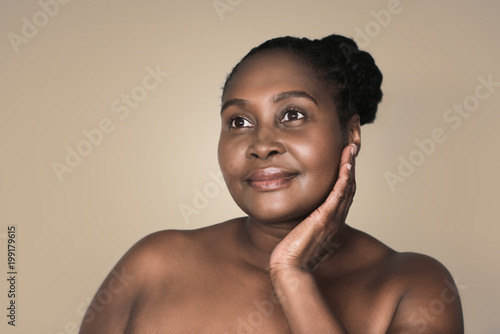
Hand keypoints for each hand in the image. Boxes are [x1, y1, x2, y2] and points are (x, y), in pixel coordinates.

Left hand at [269, 143, 356, 273]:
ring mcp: (332, 217)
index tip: (344, 156)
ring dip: (349, 167)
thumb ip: (303, 218)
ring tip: (350, 150)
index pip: (342, 191)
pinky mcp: (325, 218)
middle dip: (350, 165)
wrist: (289, 266)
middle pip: (348, 186)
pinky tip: (345, 166)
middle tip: (351, 147)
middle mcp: (335, 217)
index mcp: (330, 218)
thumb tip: (298, 209)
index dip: (345, 172)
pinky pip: (338, 195)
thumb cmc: (292, 251)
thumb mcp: (300, 229)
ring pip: (346, 187)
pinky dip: (343, 179)